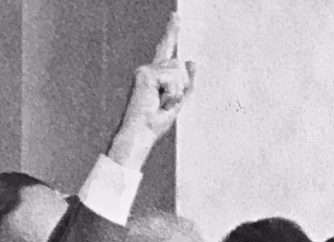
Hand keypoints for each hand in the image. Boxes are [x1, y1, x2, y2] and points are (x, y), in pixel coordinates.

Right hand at [107, 10, 195, 169]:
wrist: (141, 133)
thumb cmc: (155, 123)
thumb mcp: (177, 102)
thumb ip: (186, 82)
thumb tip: (192, 60)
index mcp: (156, 75)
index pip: (166, 50)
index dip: (172, 32)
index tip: (175, 16)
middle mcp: (149, 69)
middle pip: (180, 65)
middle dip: (182, 87)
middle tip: (167, 104)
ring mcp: (146, 70)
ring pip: (178, 70)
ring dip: (177, 92)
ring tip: (162, 104)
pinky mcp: (146, 74)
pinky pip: (173, 78)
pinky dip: (172, 94)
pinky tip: (159, 102)